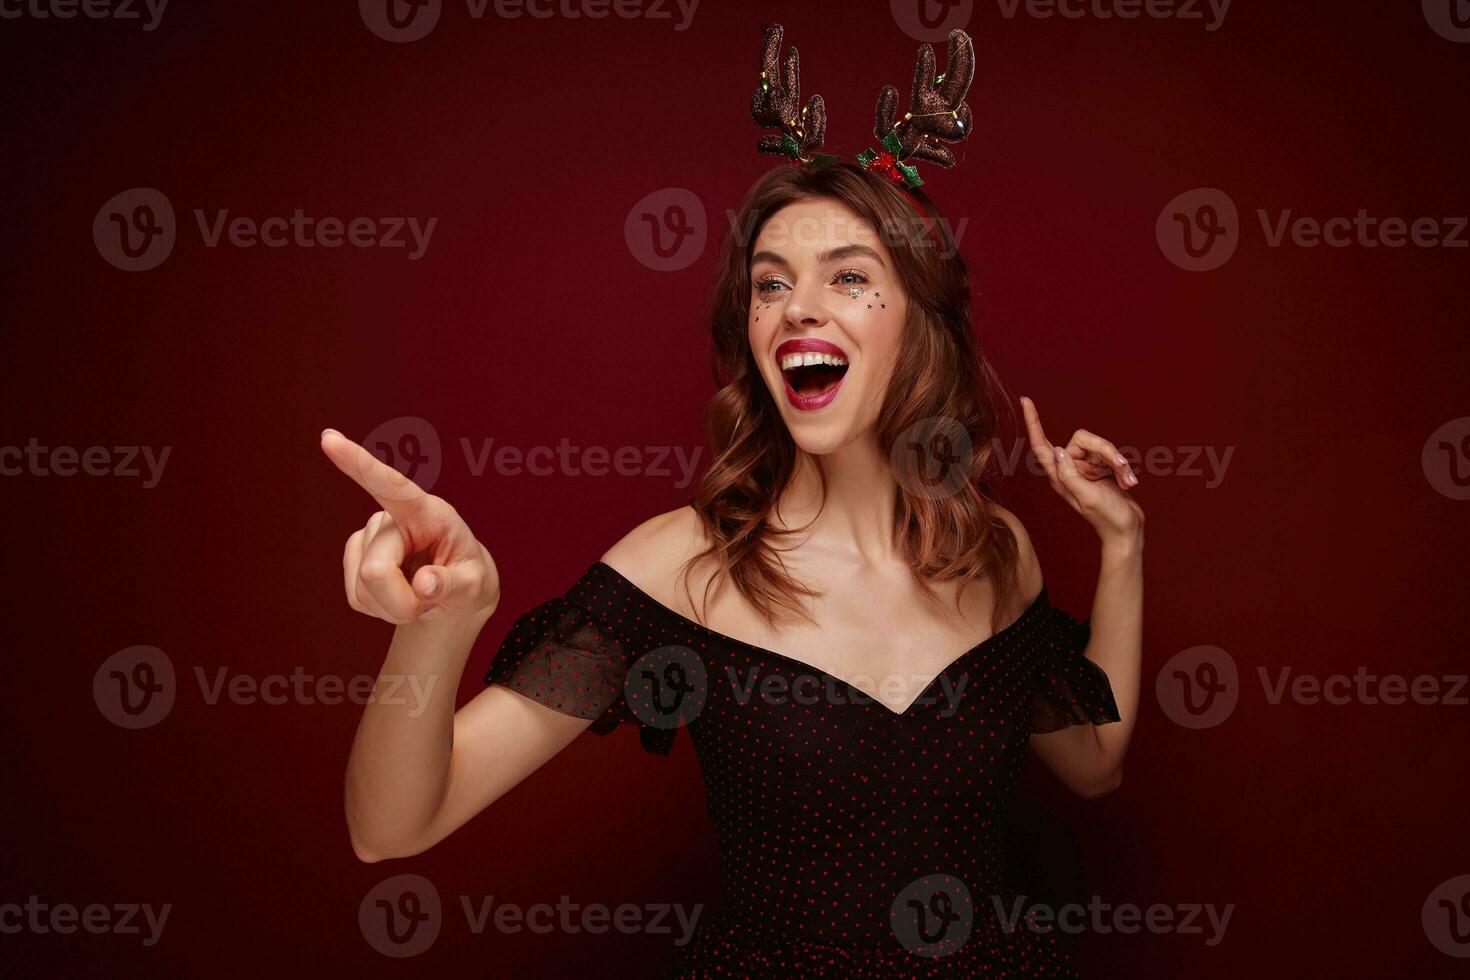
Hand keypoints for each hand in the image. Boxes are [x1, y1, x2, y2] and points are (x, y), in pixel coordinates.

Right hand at [321, 428, 499, 624]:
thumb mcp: (475, 587)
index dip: (358, 464)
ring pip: (364, 590)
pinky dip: (381, 608)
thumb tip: (424, 584)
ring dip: (394, 606)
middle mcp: (391, 518)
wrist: (453, 595)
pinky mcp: (354, 557)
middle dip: (401, 602)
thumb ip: (454, 585)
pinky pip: (357, 598)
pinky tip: (399, 594)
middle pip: (376, 572)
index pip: (391, 486)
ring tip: (418, 593)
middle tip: (429, 601)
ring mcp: (368, 536)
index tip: (329, 439)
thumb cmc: (469, 580)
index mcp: (426, 512)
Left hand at [1020, 397, 1143, 549]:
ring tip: (1127, 480)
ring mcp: (1085, 468)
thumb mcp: (1087, 496)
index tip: (1025, 400)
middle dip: (1106, 451)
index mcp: (1059, 476)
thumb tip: (1059, 451)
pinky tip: (1129, 482)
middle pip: (1084, 440)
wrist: (1127, 531)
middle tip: (1122, 469)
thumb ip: (1071, 474)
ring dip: (1118, 462)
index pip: (1041, 445)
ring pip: (1101, 446)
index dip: (1033, 422)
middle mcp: (1069, 469)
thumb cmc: (1107, 518)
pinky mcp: (1100, 469)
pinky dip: (1122, 468)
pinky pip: (1111, 455)